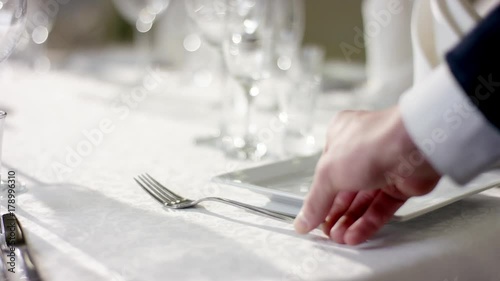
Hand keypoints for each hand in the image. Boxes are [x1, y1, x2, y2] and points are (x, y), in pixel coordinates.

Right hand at [294, 106, 440, 244]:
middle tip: (327, 232)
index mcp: (340, 136)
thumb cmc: (374, 142)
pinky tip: (355, 234)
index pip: (325, 173)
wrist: (416, 147)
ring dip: (350, 221)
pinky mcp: (400, 184)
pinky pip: (380, 207)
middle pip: (344, 189)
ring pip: (362, 200)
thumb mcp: (329, 172)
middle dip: (335, 213)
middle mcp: (362, 150)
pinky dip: (367, 222)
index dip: (318, 196)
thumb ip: (315, 200)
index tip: (311, 217)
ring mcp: (382, 167)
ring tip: (340, 237)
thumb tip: (303, 220)